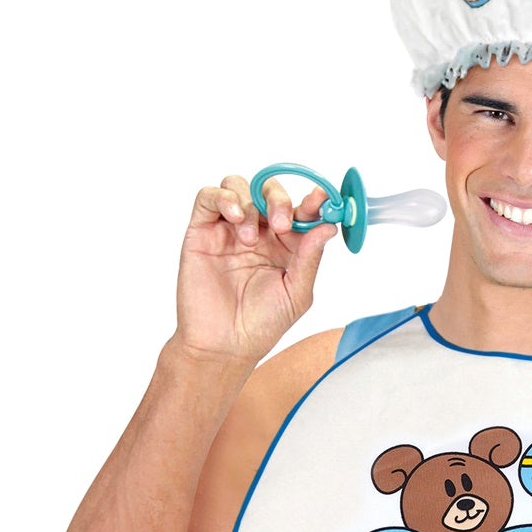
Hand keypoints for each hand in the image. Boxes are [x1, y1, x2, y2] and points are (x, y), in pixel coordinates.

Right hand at [173, 174, 336, 363]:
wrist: (224, 345)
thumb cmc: (260, 324)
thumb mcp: (296, 293)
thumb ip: (310, 258)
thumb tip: (329, 227)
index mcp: (284, 246)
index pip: (299, 212)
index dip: (312, 201)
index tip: (322, 199)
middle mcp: (257, 233)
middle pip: (269, 192)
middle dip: (279, 200)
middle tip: (282, 224)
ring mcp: (229, 230)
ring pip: (239, 187)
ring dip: (249, 202)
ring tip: (249, 238)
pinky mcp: (202, 231)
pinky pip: (208, 196)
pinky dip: (223, 197)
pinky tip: (234, 217)